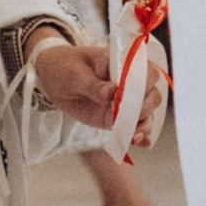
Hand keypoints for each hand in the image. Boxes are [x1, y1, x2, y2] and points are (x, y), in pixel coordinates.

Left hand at [29, 39, 150, 140]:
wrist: (53, 78)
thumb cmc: (66, 67)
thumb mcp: (75, 73)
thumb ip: (94, 84)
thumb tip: (112, 91)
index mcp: (125, 64)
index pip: (148, 73)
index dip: (144, 85)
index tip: (126, 97)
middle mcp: (132, 82)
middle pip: (152, 95)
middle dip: (144, 108)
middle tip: (127, 116)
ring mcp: (126, 101)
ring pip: (147, 112)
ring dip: (144, 125)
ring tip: (134, 136)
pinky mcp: (118, 116)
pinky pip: (134, 125)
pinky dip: (139, 135)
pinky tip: (138, 142)